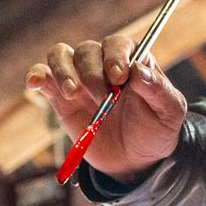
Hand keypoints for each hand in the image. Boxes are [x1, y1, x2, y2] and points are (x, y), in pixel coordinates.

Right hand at [26, 33, 187, 183]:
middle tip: (103, 98)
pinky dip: (37, 76)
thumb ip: (159, 90)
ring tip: (73, 94)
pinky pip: (42, 76)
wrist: (134, 161)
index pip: (117, 44)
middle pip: (87, 50)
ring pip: (61, 55)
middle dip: (92, 73)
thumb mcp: (169, 113)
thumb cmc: (155, 131)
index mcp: (130, 61)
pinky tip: (35, 84)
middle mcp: (102, 64)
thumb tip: (138, 70)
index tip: (119, 78)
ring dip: (64, 71)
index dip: (115, 57)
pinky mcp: (60, 97)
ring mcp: (79, 78)